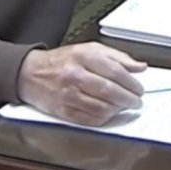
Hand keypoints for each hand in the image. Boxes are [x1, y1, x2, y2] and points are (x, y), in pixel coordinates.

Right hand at [16, 42, 146, 125]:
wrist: (30, 74)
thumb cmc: (62, 61)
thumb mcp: (89, 49)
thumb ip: (117, 57)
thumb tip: (140, 67)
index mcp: (83, 56)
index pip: (115, 71)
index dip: (132, 82)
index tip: (139, 88)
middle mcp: (74, 75)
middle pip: (109, 90)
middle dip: (128, 98)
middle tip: (136, 101)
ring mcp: (68, 95)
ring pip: (101, 107)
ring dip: (118, 110)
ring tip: (125, 107)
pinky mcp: (63, 111)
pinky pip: (90, 120)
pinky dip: (105, 119)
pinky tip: (112, 115)